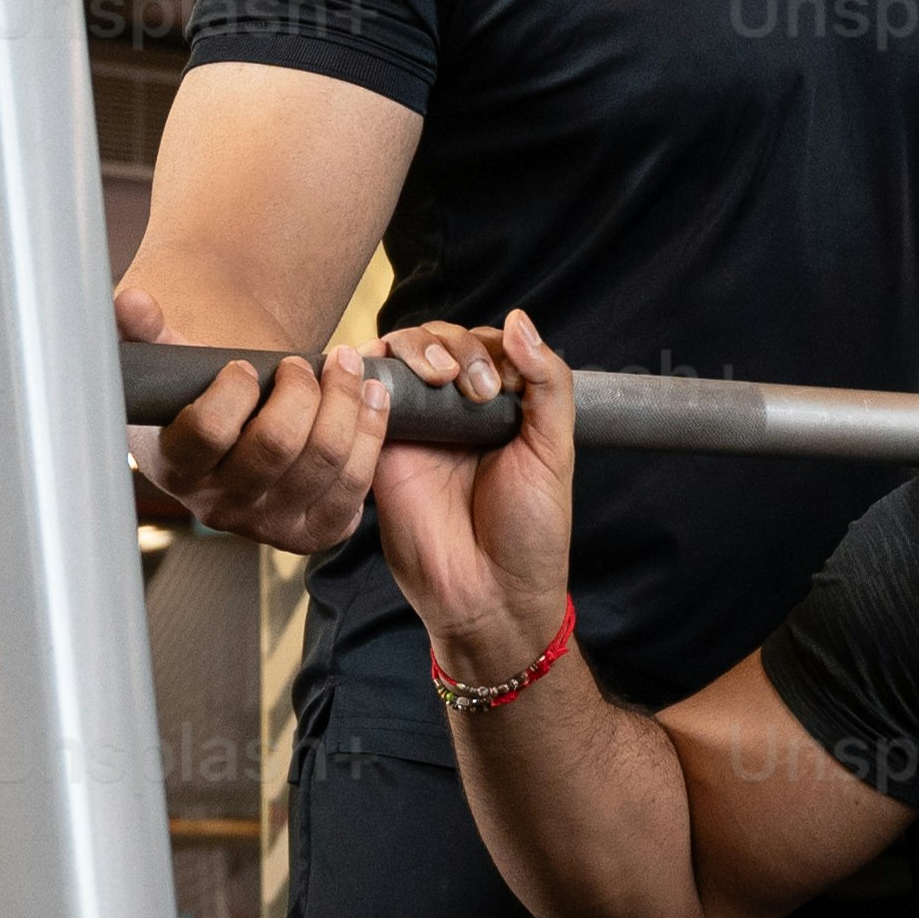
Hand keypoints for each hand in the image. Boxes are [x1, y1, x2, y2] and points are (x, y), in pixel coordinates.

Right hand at [119, 272, 376, 557]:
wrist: (237, 439)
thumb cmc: (199, 395)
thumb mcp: (168, 365)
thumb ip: (145, 331)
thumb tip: (132, 302)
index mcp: (176, 465)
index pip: (208, 432)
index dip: (233, 391)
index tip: (242, 364)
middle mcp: (220, 505)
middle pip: (276, 446)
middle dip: (300, 390)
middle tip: (301, 363)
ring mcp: (269, 525)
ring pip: (323, 463)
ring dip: (345, 403)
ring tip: (346, 365)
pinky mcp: (314, 531)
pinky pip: (353, 486)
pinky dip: (370, 434)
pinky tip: (371, 396)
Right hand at [361, 311, 576, 682]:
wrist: (489, 596)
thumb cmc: (530, 533)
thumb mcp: (554, 451)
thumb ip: (547, 384)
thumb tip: (521, 320)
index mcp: (499, 408)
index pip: (485, 343)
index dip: (488, 345)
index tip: (502, 384)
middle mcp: (454, 411)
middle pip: (437, 339)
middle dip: (452, 345)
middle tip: (473, 388)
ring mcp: (415, 427)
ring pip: (399, 357)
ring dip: (416, 349)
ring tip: (440, 378)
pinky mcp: (379, 448)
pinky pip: (364, 396)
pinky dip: (370, 373)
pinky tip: (387, 377)